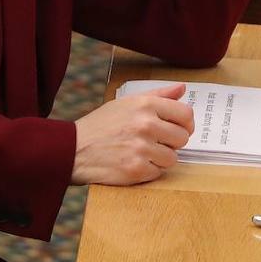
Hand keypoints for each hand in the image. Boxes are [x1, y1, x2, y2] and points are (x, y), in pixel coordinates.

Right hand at [70, 82, 194, 185]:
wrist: (74, 149)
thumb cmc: (101, 125)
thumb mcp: (126, 102)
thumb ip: (157, 95)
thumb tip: (182, 88)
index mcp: (145, 104)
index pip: (186, 114)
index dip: (186, 124)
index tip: (180, 128)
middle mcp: (145, 124)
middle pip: (182, 138)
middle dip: (172, 142)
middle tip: (156, 141)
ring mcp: (141, 148)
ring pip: (172, 158)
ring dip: (160, 158)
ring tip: (141, 152)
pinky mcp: (136, 169)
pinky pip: (158, 173)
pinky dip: (148, 170)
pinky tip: (133, 162)